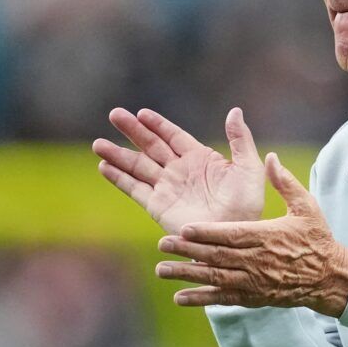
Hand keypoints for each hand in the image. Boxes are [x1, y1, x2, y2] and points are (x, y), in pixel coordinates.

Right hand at [93, 106, 263, 234]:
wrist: (233, 236)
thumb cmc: (247, 205)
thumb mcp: (249, 167)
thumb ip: (240, 139)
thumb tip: (235, 110)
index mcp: (199, 158)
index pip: (173, 136)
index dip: (157, 124)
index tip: (141, 113)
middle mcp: (179, 171)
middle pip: (151, 146)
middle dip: (132, 130)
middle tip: (114, 114)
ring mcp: (166, 188)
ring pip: (137, 166)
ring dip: (118, 154)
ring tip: (98, 144)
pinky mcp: (158, 206)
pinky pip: (134, 189)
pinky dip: (119, 178)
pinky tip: (104, 167)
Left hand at [154, 153, 347, 315]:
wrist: (329, 277)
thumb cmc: (317, 238)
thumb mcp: (306, 206)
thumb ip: (286, 183)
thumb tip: (270, 158)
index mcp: (266, 236)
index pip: (231, 234)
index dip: (206, 232)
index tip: (184, 228)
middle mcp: (257, 261)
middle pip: (217, 256)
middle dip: (187, 251)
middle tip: (162, 244)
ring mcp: (254, 282)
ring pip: (215, 278)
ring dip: (187, 275)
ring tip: (162, 270)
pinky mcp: (253, 297)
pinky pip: (224, 298)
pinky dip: (201, 299)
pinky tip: (180, 297)